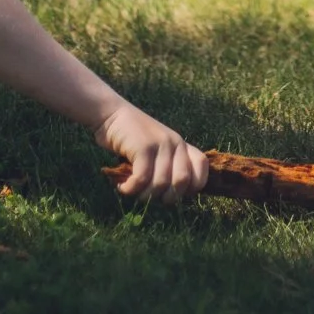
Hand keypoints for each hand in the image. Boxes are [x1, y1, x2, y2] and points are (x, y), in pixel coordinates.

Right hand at [94, 102, 209, 202]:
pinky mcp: (144, 146)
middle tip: (150, 196)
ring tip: (132, 190)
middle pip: (182, 181)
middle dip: (166, 197)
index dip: (191, 187)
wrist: (111, 115)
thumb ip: (168, 167)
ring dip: (144, 195)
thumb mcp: (156, 151)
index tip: (171, 192)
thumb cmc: (132, 140)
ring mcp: (161, 144)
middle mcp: (176, 143)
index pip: (202, 168)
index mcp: (182, 145)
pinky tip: (122, 187)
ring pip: (160, 184)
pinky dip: (131, 188)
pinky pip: (142, 178)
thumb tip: (172, 198)